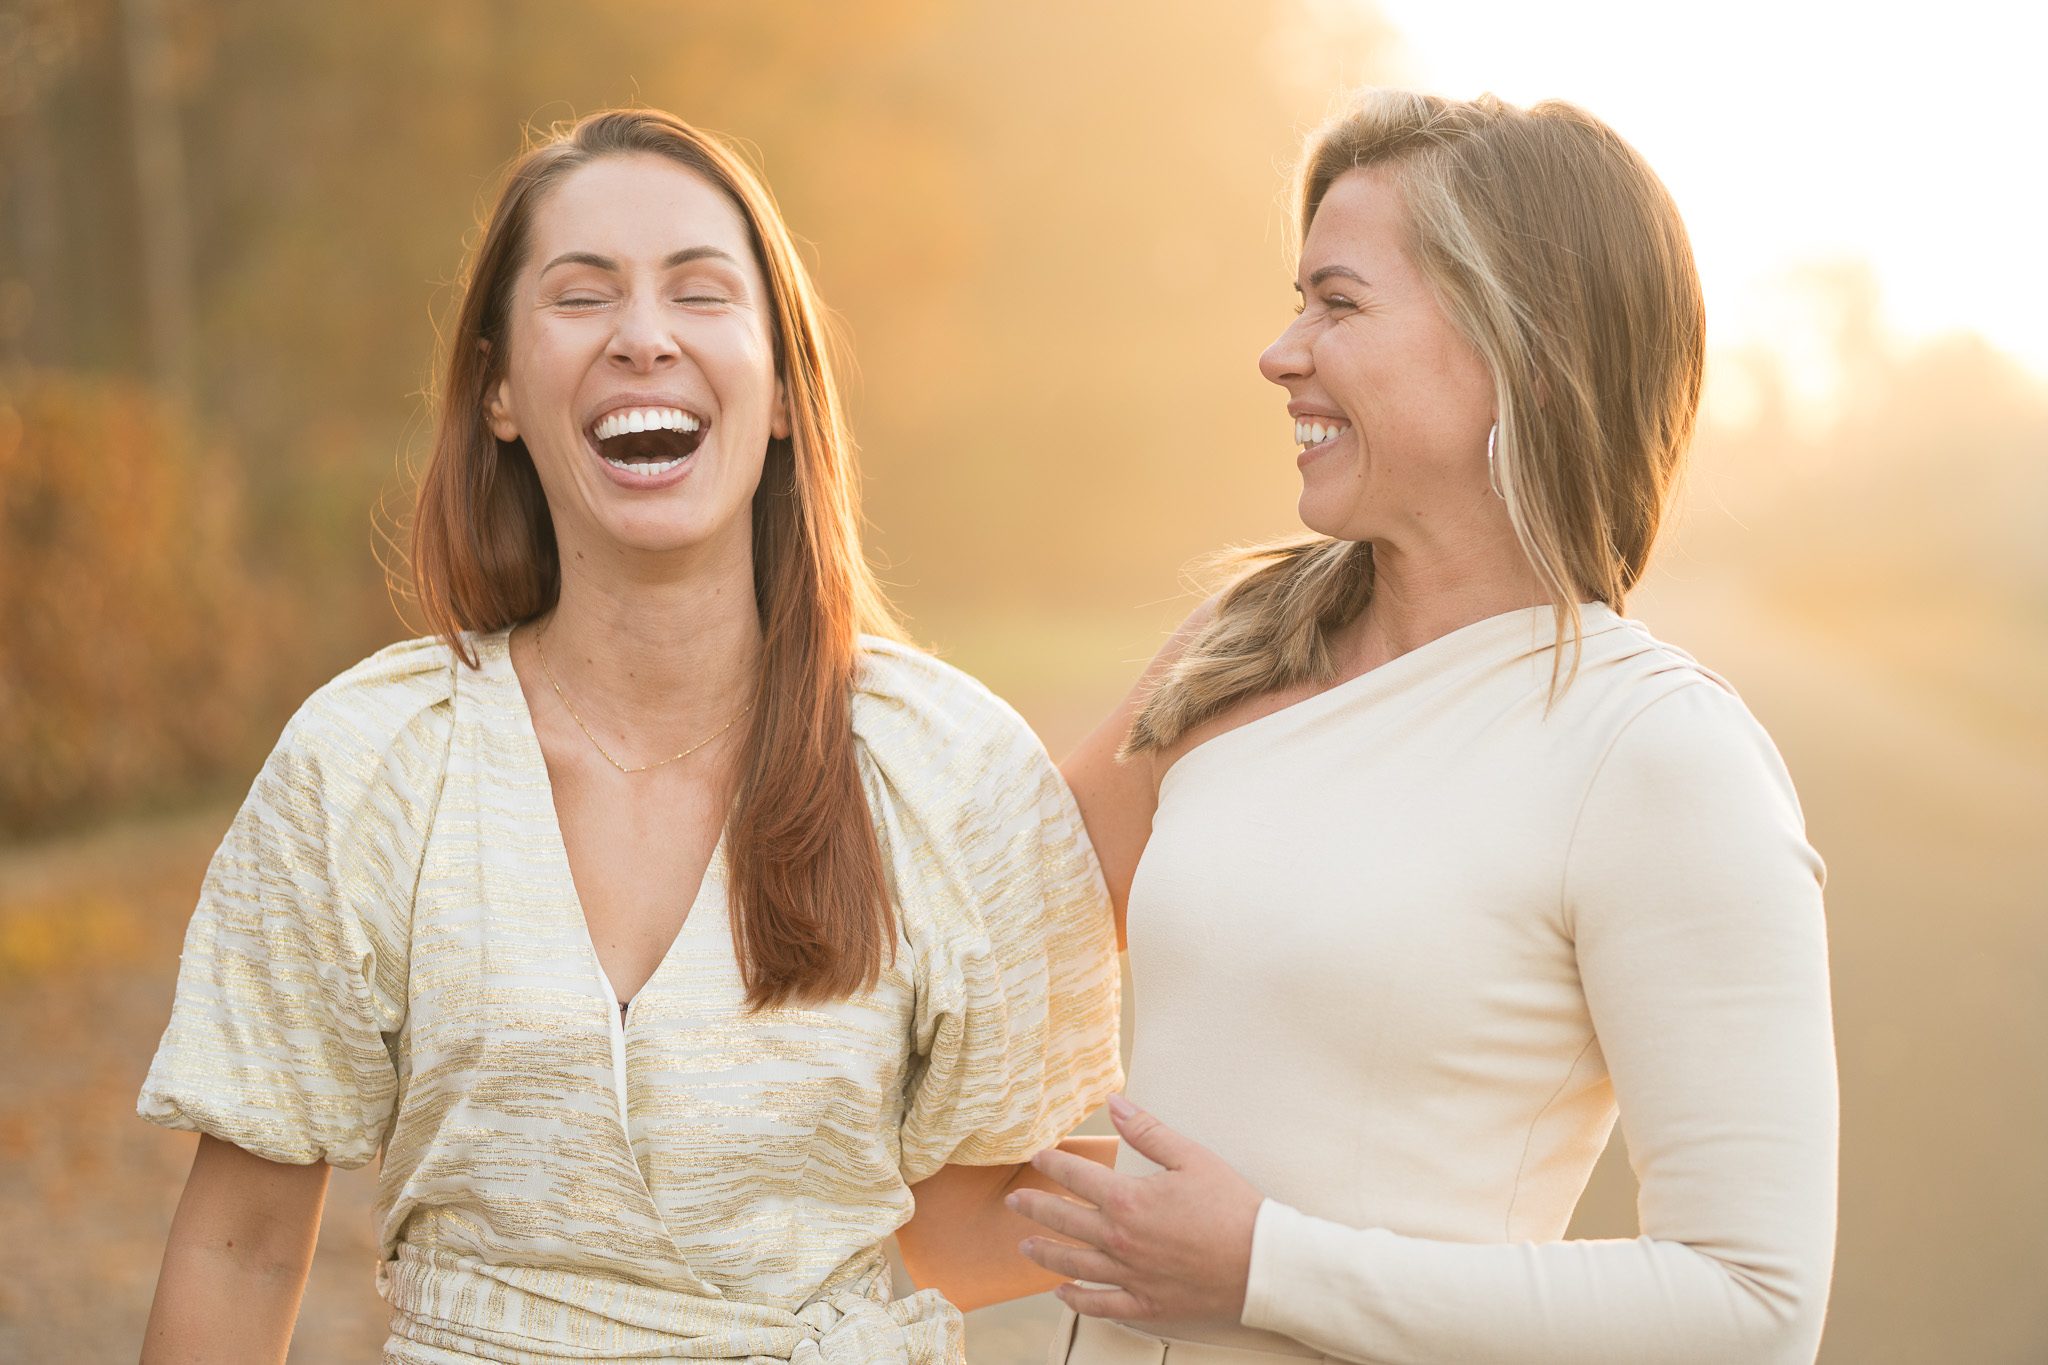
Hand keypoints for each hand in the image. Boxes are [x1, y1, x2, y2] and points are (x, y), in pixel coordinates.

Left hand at [1005, 1094, 1263, 1322]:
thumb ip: (1148, 1131)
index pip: (1076, 1176)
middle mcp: (1120, 1239)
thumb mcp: (1192, 1157)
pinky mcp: (1145, 1303)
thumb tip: (1117, 1104)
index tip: (1038, 1157)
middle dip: (1035, 1207)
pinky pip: (1100, 1304)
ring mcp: (1129, 1274)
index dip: (1053, 1164)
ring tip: (1025, 1245)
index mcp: (1128, 1200)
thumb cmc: (1232, 1206)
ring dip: (1045, 1252)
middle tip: (1014, 1201)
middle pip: (1064, 1220)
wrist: (1262, 1262)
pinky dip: (1077, 1299)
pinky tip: (1063, 1292)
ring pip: (1073, 1264)